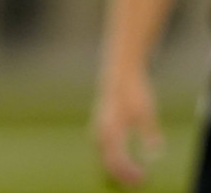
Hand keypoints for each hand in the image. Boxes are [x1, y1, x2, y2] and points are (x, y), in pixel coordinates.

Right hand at [93, 72, 163, 186]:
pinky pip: (100, 145)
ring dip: (113, 164)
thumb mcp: (147, 113)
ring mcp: (98, 124)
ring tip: (128, 171)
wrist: (120, 71)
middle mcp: (101, 129)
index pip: (117, 158)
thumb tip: (154, 156)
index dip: (128, 171)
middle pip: (106, 159)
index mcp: (112, 128)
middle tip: (136, 181)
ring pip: (101, 152)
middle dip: (120, 173)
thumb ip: (150, 135)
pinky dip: (108, 154)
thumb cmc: (134, 91)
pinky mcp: (99, 121)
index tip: (142, 177)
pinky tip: (119, 156)